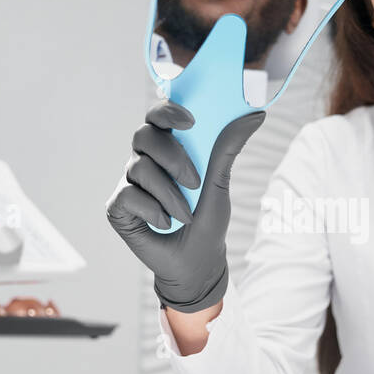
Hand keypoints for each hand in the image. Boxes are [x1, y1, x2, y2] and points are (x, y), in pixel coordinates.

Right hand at [106, 100, 264, 312]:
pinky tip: (165, 224)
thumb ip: (228, 148)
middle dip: (172, 157)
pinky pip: (127, 195)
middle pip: (144, 136)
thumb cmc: (207, 220)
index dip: (167, 111)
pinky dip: (152, 210)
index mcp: (167, 147)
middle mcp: (144, 160)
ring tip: (185, 216)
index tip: (190, 121)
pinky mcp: (117, 207)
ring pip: (139, 168)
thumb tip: (256, 114)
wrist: (196, 262)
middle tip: (195, 183)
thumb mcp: (220, 183)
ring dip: (169, 195)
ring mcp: (128, 183)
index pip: (157, 115)